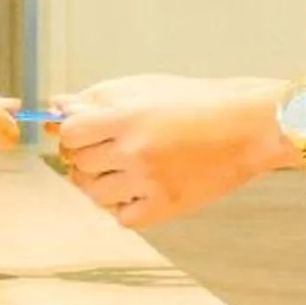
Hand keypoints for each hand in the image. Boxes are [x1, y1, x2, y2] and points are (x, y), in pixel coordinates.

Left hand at [52, 75, 289, 227]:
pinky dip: (124, 206)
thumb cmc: (198, 101)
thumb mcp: (145, 87)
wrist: (248, 126)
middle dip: (86, 157)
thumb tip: (57, 105)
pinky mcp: (166, 207)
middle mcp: (135, 150)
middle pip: (78, 164)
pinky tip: (140, 188)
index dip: (73, 133)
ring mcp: (150, 182)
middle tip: (108, 149)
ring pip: (94, 194)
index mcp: (127, 116)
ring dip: (100, 183)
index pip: (70, 133)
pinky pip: (122, 218)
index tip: (86, 132)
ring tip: (123, 169)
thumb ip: (98, 97)